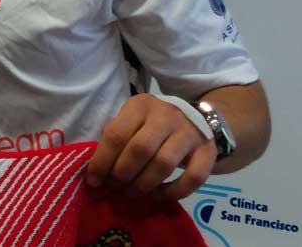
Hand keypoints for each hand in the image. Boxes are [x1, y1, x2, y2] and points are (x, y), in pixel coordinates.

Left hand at [86, 94, 215, 199]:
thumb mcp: (131, 119)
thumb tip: (95, 170)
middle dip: (122, 174)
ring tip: (132, 192)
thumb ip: (115, 137)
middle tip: (115, 187)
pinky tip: (159, 195)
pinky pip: (193, 178)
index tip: (94, 180)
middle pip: (140, 150)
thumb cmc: (151, 122)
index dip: (102, 161)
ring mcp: (189, 133)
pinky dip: (174, 192)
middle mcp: (166, 116)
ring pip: (164, 164)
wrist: (195, 117)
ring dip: (143, 185)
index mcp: (140, 106)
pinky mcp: (207, 151)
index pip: (116, 134)